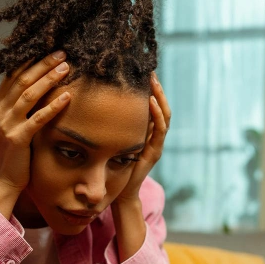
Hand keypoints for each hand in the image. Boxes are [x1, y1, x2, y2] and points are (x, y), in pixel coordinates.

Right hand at [0, 51, 70, 194]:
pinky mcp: (18, 138)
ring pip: (29, 94)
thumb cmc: (12, 153)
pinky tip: (67, 96)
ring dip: (49, 79)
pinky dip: (53, 106)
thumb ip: (16, 107)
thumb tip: (34, 87)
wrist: (3, 180)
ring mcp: (7, 124)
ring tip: (66, 68)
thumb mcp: (9, 125)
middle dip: (43, 64)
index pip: (13, 75)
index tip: (48, 49)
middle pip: (22, 80)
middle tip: (62, 53)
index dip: (31, 61)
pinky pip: (38, 118)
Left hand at [117, 71, 169, 202]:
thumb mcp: (114, 141)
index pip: (154, 107)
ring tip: (153, 81)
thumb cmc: (115, 167)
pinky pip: (159, 130)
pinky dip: (157, 114)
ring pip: (164, 116)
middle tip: (150, 71)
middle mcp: (155, 137)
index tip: (144, 73)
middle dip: (157, 89)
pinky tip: (151, 101)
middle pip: (162, 107)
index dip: (151, 90)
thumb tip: (99, 104)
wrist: (121, 192)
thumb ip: (115, 127)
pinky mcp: (154, 152)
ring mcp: (156, 144)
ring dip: (159, 97)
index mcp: (147, 133)